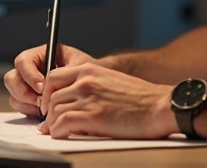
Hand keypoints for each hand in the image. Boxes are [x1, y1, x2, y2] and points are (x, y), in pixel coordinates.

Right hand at [4, 44, 96, 117]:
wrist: (91, 85)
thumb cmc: (86, 71)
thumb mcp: (79, 65)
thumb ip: (63, 71)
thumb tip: (48, 83)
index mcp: (39, 55)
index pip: (24, 61)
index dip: (30, 75)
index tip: (43, 87)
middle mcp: (29, 70)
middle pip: (11, 78)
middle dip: (24, 92)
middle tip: (41, 101)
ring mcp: (26, 86)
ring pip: (14, 94)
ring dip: (27, 103)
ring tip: (45, 109)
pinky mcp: (28, 100)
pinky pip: (20, 106)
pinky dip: (30, 111)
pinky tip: (44, 113)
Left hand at [39, 63, 176, 138]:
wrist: (160, 106)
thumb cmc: (141, 98)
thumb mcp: (111, 82)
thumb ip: (90, 87)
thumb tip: (74, 103)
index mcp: (90, 70)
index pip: (53, 76)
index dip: (46, 92)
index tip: (49, 104)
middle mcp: (86, 81)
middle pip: (51, 96)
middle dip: (48, 112)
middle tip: (50, 123)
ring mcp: (89, 98)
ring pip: (55, 111)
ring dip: (53, 124)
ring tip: (57, 131)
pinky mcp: (93, 117)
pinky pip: (62, 124)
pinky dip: (58, 132)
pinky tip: (61, 135)